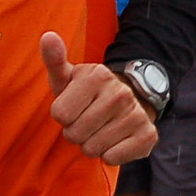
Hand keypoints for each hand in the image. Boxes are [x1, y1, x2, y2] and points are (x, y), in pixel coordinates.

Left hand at [40, 33, 156, 164]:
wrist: (132, 99)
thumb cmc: (89, 93)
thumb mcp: (69, 77)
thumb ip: (54, 59)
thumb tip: (47, 36)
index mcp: (97, 76)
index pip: (60, 114)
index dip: (63, 116)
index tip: (75, 107)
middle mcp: (119, 93)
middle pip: (74, 134)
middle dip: (76, 133)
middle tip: (88, 121)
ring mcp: (136, 114)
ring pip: (92, 148)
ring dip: (92, 145)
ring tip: (101, 130)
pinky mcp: (148, 135)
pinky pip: (112, 159)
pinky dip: (110, 155)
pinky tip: (116, 140)